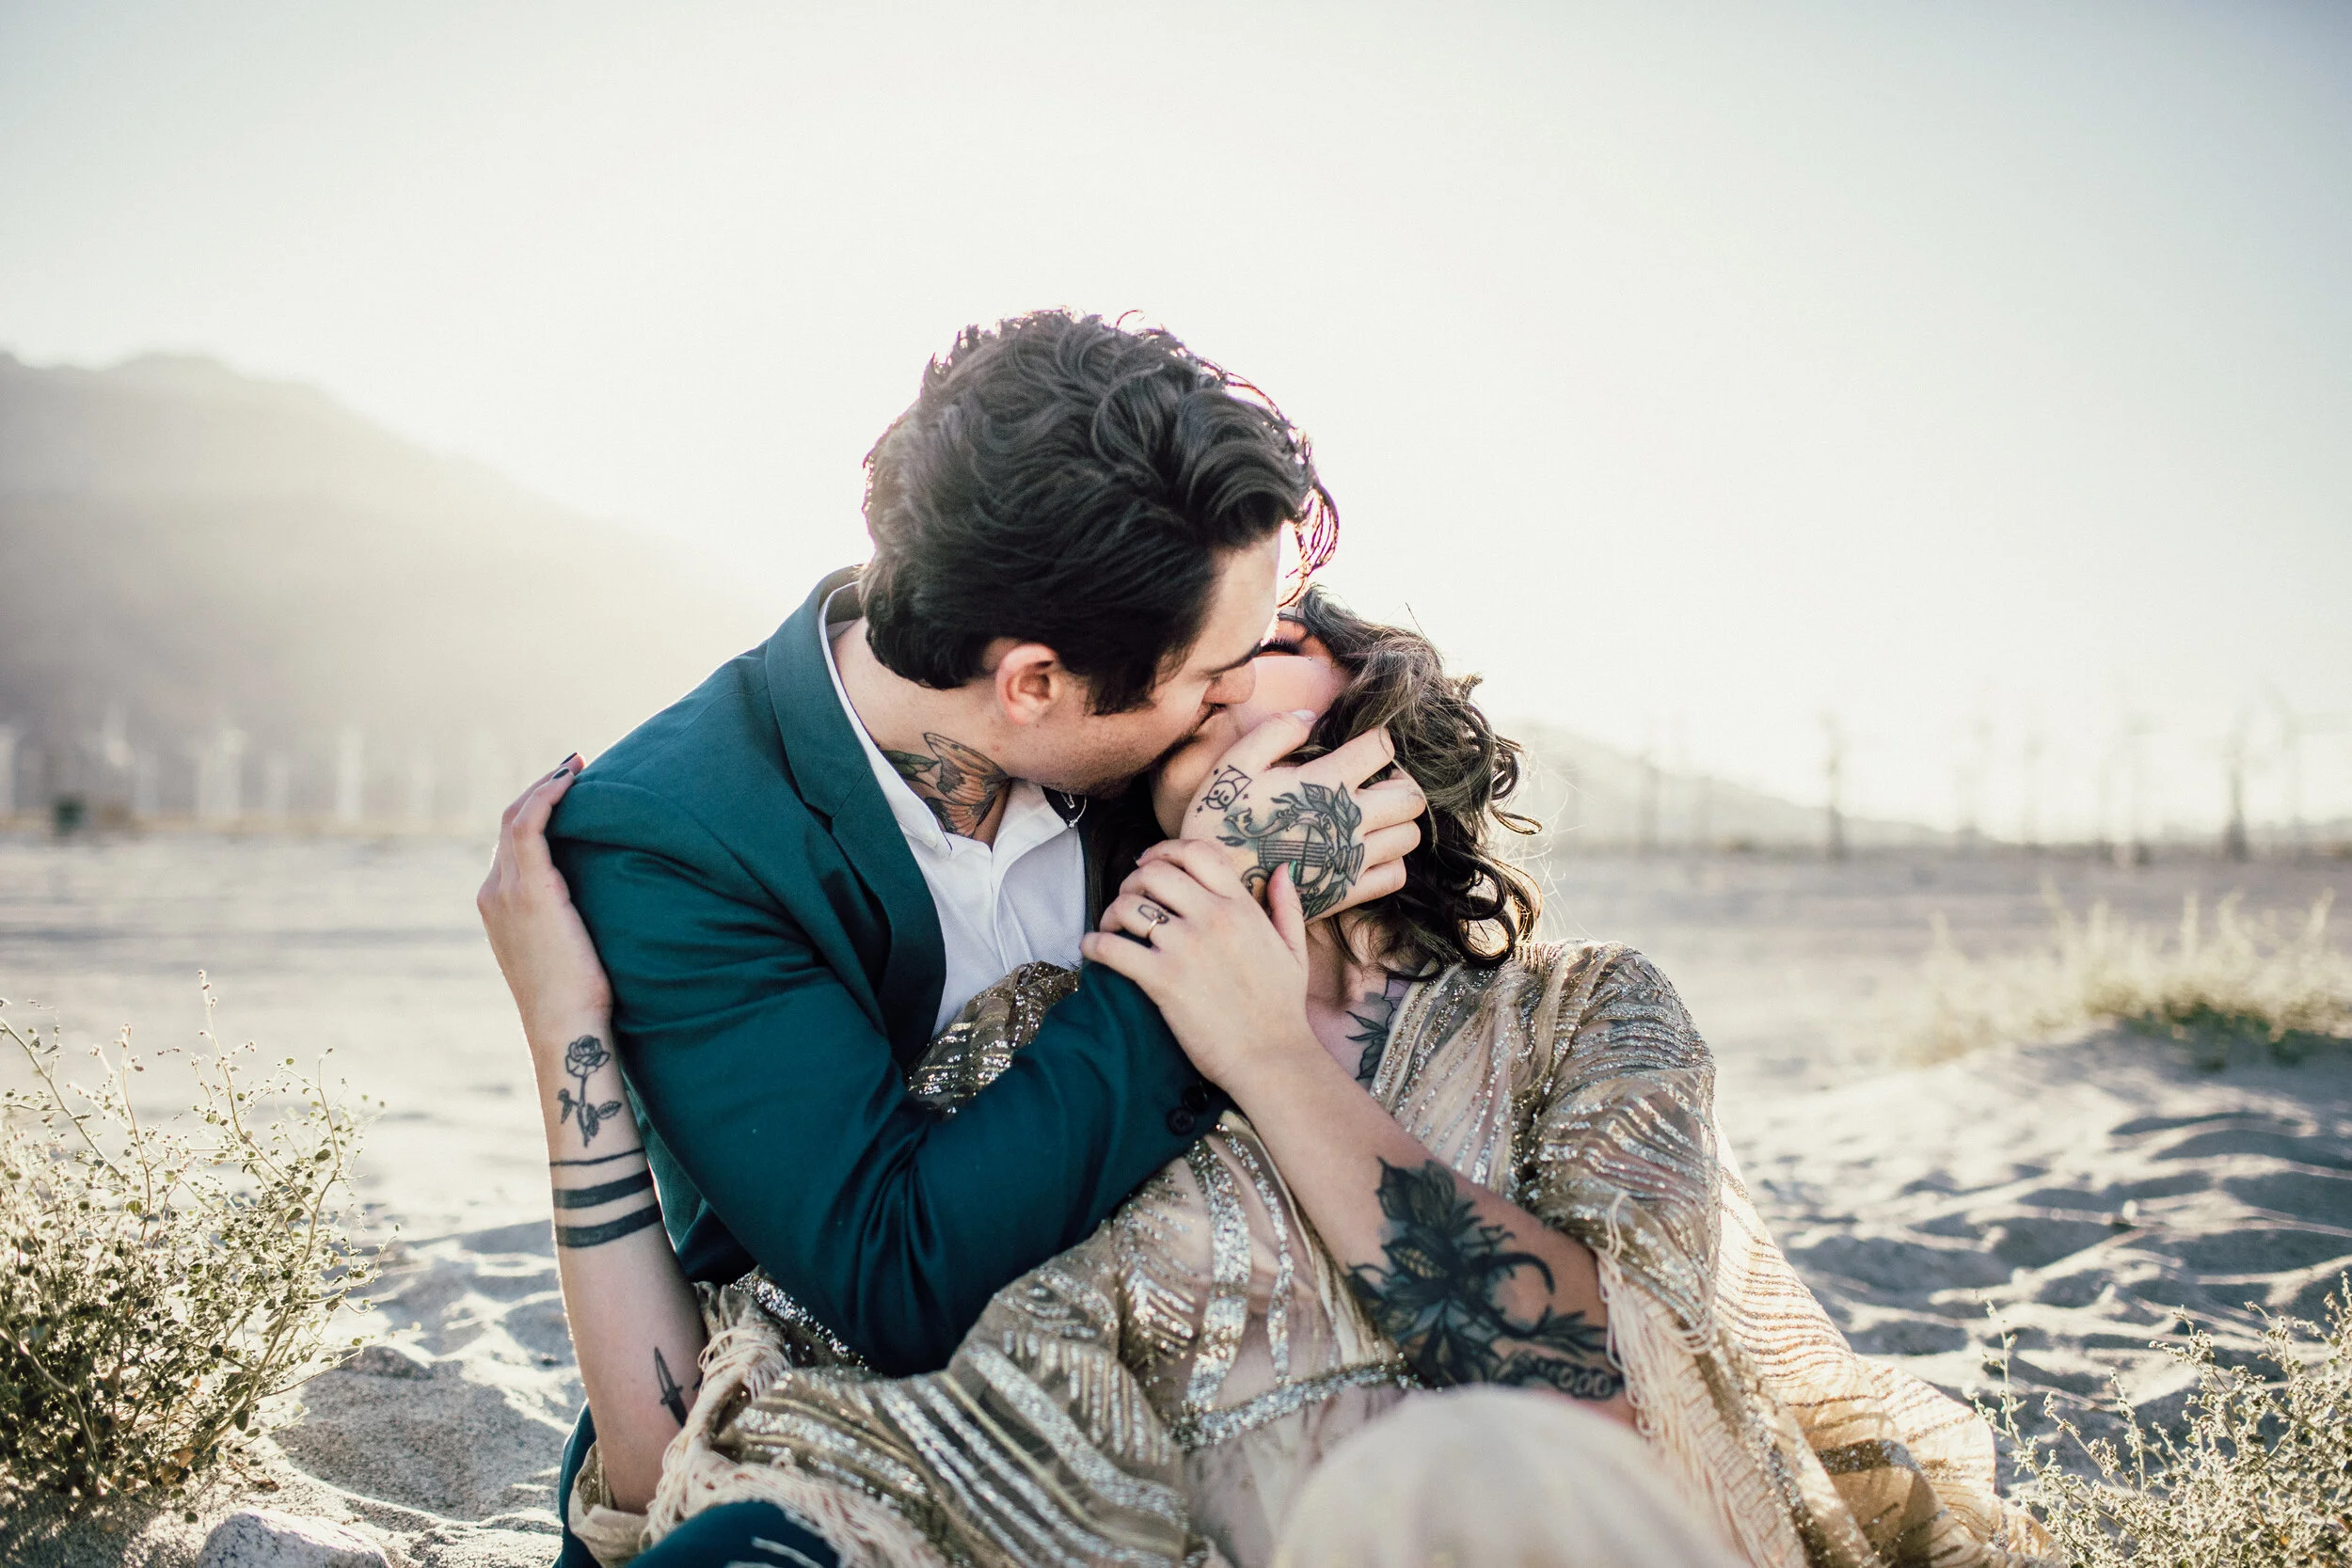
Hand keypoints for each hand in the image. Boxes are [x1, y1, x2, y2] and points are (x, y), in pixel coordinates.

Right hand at [477, 756, 613, 1049]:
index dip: (536, 809)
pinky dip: (548, 797)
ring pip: (516, 818)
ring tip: (576, 765)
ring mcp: (506, 891)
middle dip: (539, 789)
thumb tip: (599, 904)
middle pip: (508, 822)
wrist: (564, 1026)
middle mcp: (493, 892)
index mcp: (498, 905)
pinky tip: (571, 781)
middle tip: (574, 766)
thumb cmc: (577, 998)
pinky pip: (529, 827)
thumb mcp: (566, 949)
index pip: (510, 843)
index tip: (569, 788)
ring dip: (545, 785)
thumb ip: (567, 919)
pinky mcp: (529, 892)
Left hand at [1081, 842, 1322, 1096]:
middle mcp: (1212, 917)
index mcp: (1242, 907)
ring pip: (1129, 905)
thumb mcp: (1294, 950)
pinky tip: (1093, 950)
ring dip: (1112, 912)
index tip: (1148, 862)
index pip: (1196, 853)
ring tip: (1111, 928)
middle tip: (1127, 901)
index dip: (1164, 850)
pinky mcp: (1163, 980)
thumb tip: (1282, 869)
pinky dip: (1095, 945)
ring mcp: (1186, 947)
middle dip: (1132, 881)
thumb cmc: (1282, 1009)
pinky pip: (1113, 948)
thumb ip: (1287, 905)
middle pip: (1154, 873)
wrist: (1273, 1057)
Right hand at [1178, 712, 1424, 919]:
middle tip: (1378, 783)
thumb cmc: (1219, 822)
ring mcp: (1351, 860)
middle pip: (1412, 797)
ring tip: (1374, 817)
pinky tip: (1366, 852)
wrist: (1213, 889)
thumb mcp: (1234, 765)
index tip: (1362, 746)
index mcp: (1324, 783)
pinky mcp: (1348, 893)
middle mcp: (1348, 821)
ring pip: (1410, 836)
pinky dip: (1390, 861)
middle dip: (1400, 783)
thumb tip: (1310, 717)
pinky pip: (1396, 875)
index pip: (1382, 748)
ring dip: (1398, 822)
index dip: (1377, 740)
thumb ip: (1274, 732)